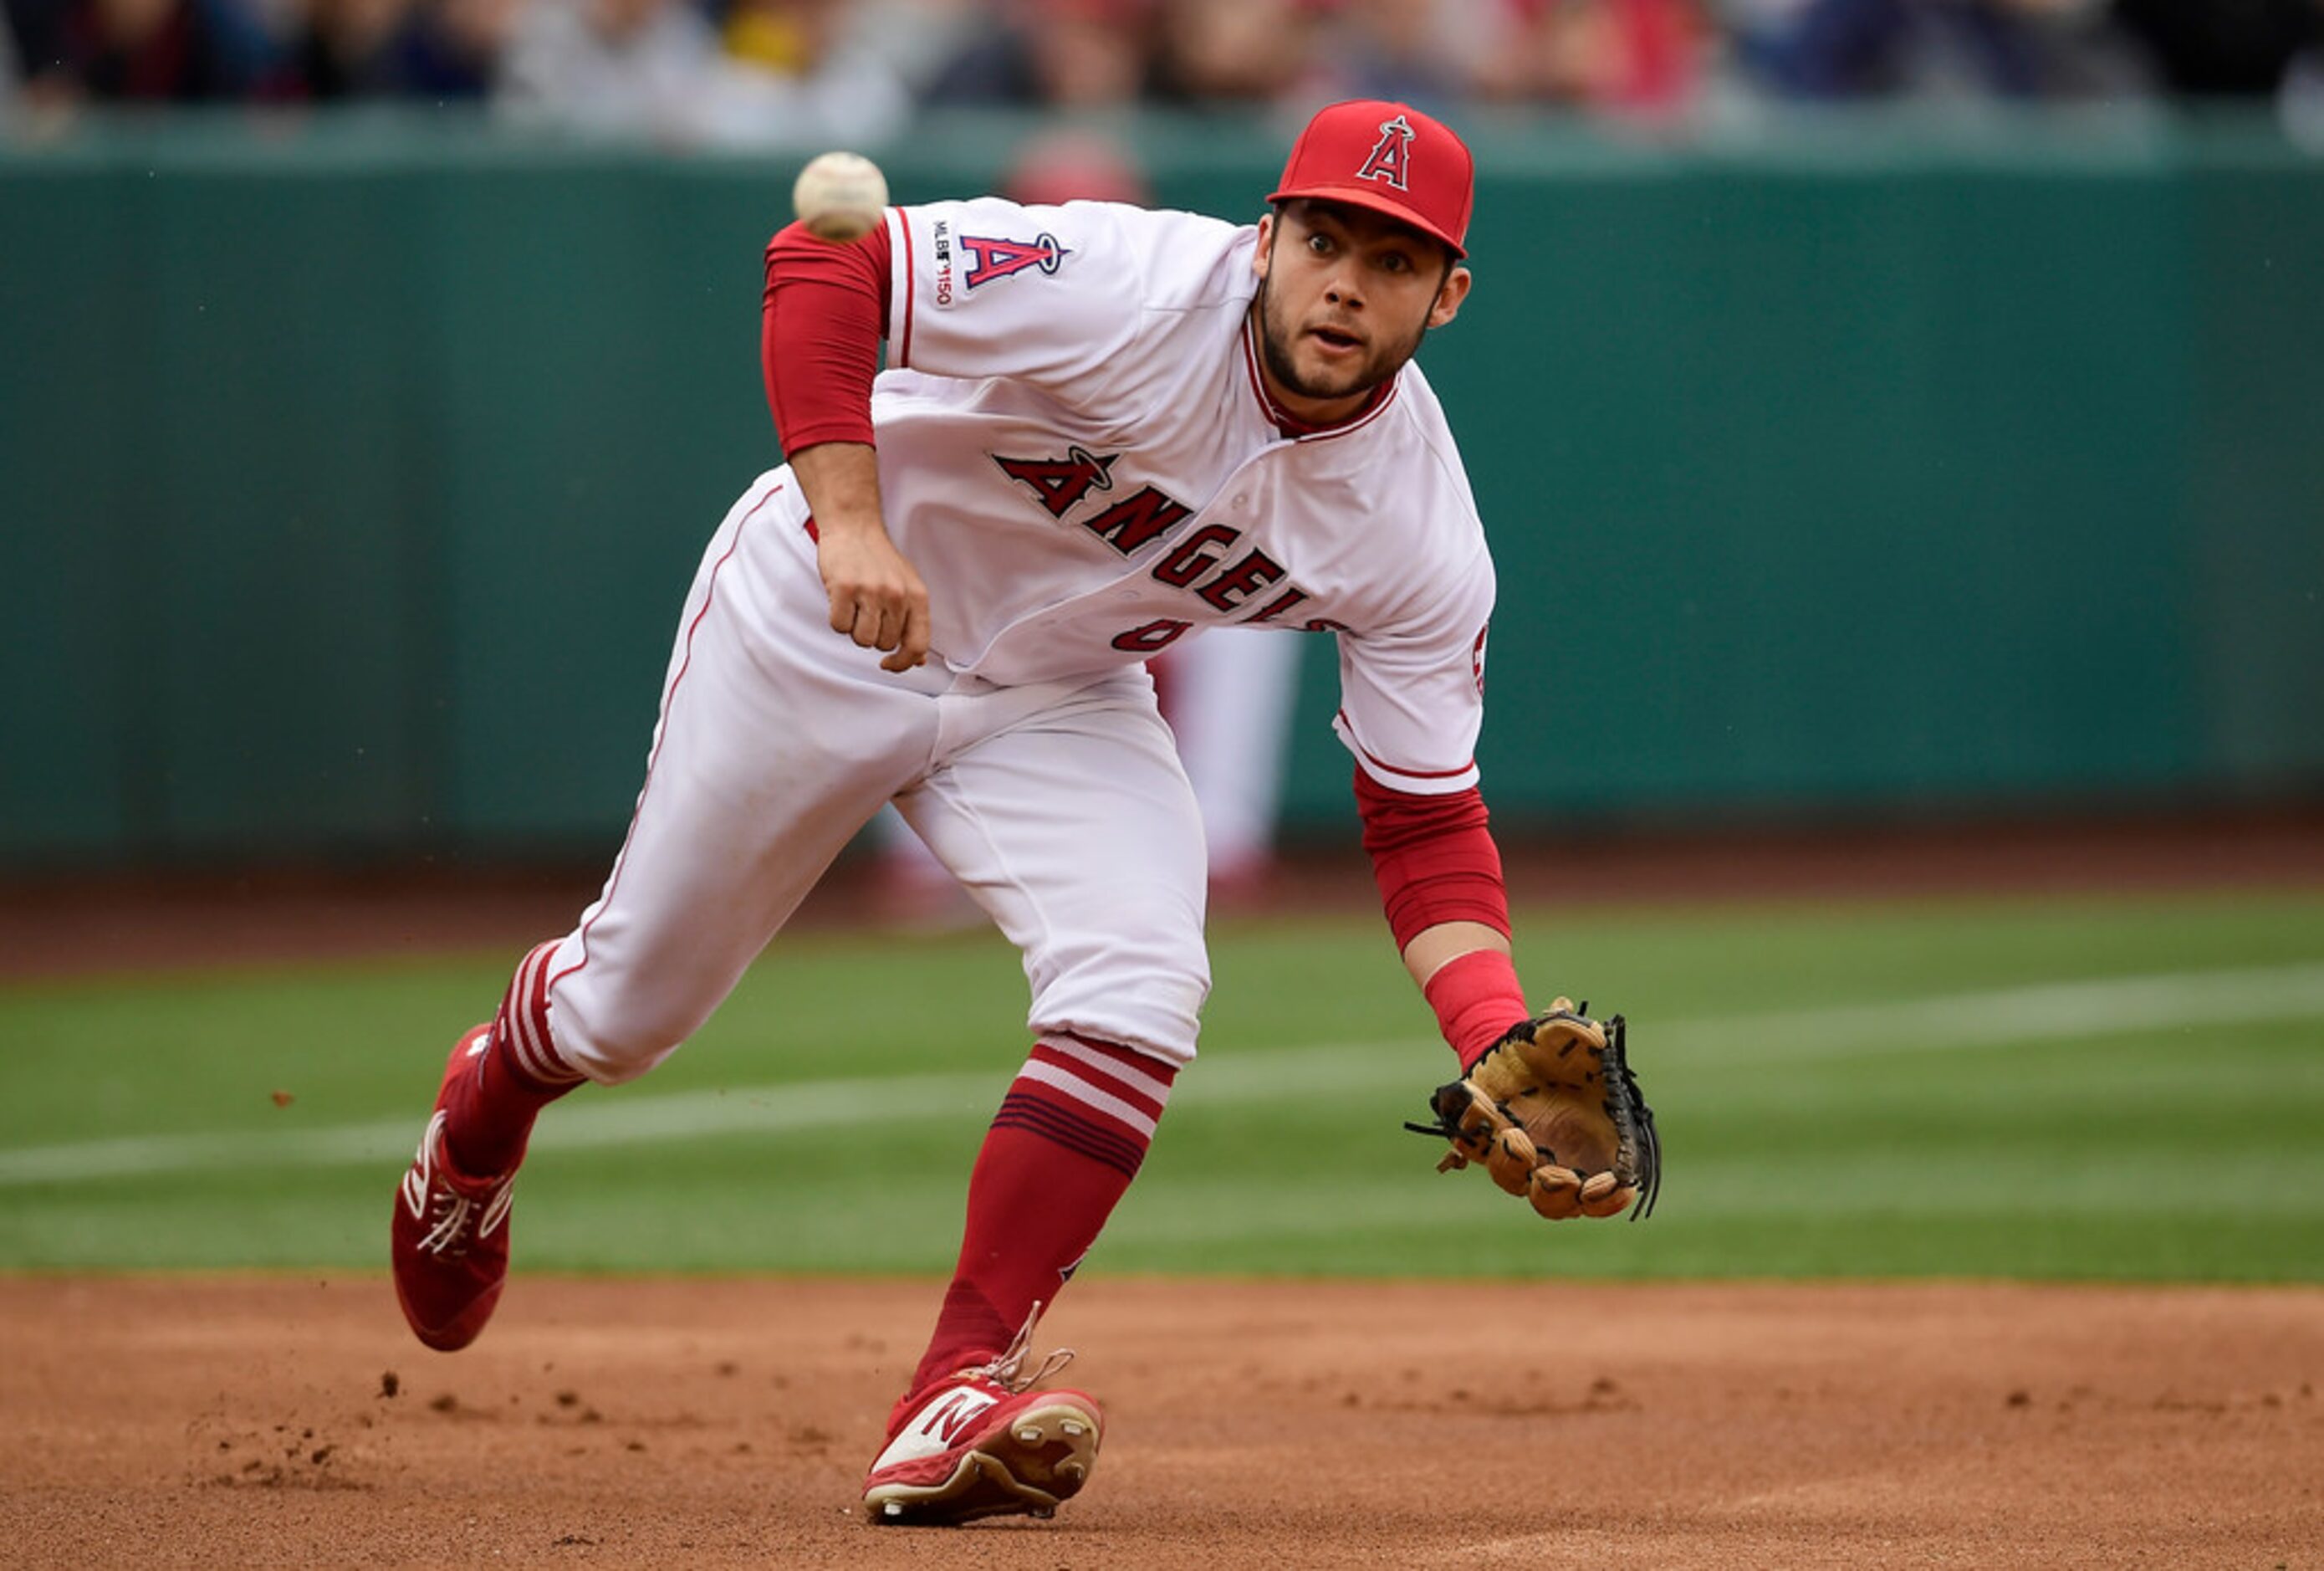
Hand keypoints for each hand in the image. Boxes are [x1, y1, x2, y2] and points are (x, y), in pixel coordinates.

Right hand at [817, 520, 930, 672]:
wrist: (854, 526)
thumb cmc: (879, 559)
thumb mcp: (907, 587)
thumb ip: (913, 622)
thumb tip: (919, 660)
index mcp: (917, 596)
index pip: (917, 645)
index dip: (903, 662)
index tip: (888, 663)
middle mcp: (897, 595)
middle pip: (883, 644)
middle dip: (872, 634)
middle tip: (866, 611)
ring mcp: (871, 591)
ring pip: (862, 639)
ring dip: (854, 629)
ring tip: (854, 606)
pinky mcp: (845, 588)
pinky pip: (839, 626)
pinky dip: (837, 618)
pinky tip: (841, 600)